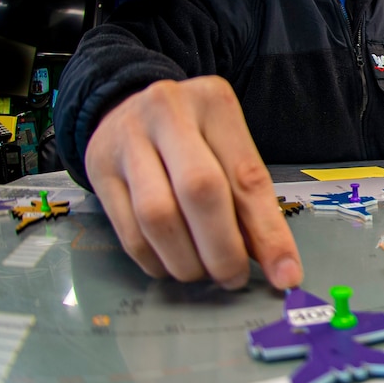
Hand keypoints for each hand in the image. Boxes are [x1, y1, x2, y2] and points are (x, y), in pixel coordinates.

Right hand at [84, 76, 302, 290]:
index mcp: (214, 104)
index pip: (247, 176)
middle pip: (200, 190)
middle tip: (234, 278)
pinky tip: (172, 264)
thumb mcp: (227, 148)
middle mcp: (168, 112)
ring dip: (187, 260)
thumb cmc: (193, 134)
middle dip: (223, 249)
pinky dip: (156, 260)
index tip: (285, 275)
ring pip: (158, 215)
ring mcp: (127, 139)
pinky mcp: (98, 170)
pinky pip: (128, 231)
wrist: (125, 106)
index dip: (269, 233)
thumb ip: (248, 200)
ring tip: (204, 273)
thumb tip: (276, 265)